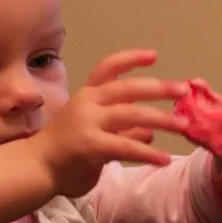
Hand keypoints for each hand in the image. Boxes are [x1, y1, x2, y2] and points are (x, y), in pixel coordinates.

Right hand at [30, 49, 188, 197]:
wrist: (37, 167)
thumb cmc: (66, 148)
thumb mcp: (95, 130)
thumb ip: (123, 127)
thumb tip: (152, 129)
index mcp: (87, 94)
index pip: (108, 67)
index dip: (131, 59)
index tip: (154, 55)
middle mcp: (88, 103)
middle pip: (127, 88)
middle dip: (159, 88)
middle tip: (183, 91)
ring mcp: (88, 123)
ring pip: (131, 115)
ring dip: (161, 119)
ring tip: (183, 126)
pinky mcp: (91, 145)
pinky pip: (126, 147)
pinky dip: (148, 153)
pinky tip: (164, 159)